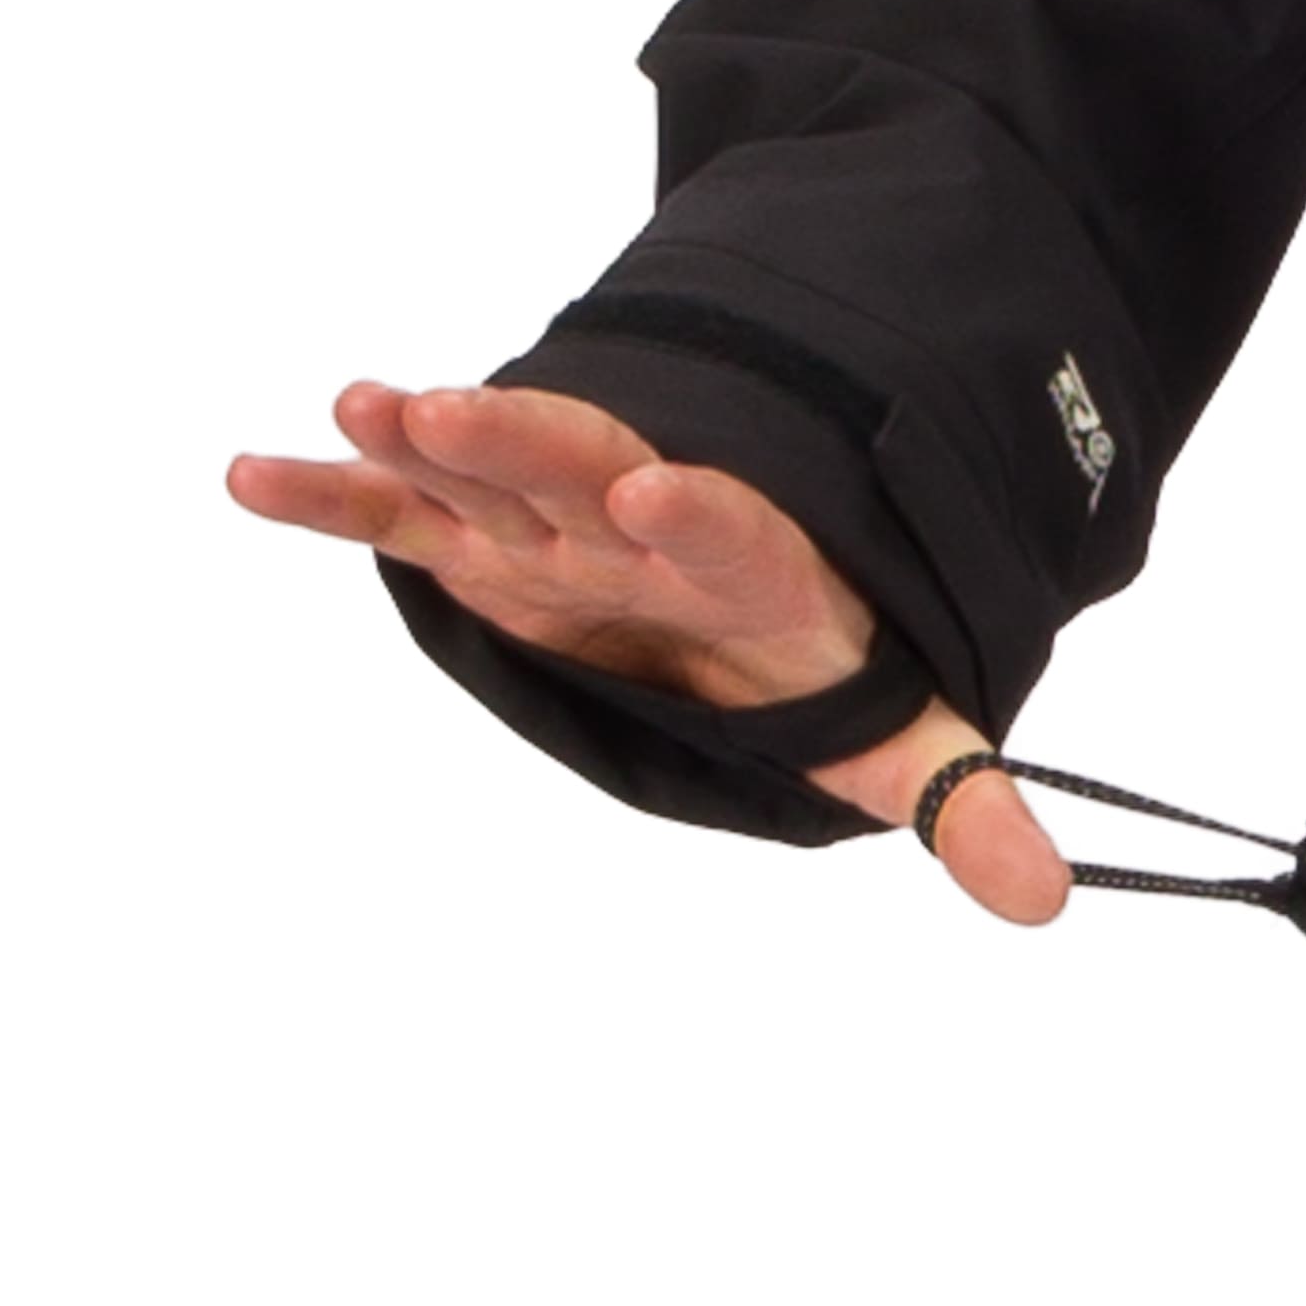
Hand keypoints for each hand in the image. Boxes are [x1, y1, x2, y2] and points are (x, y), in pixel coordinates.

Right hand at [225, 382, 1069, 923]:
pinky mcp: (493, 541)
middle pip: (587, 465)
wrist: (767, 576)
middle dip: (529, 440)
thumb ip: (960, 802)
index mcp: (750, 563)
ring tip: (364, 404)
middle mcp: (645, 520)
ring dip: (429, 436)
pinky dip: (334, 493)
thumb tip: (1049, 901)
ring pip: (491, 465)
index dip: (697, 508)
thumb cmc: (819, 659)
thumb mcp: (892, 733)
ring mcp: (560, 522)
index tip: (653, 487)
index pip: (732, 527)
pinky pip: (405, 513)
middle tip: (464, 410)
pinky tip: (256, 472)